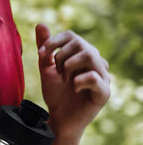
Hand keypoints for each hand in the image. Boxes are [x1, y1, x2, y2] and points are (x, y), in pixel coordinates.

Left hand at [36, 24, 110, 138]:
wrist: (59, 120)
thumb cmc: (56, 96)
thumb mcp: (47, 71)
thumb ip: (45, 50)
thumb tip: (40, 24)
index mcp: (84, 56)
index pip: (72, 37)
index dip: (54, 42)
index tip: (41, 54)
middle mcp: (96, 63)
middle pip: (81, 44)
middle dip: (62, 57)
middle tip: (57, 73)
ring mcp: (103, 77)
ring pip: (90, 56)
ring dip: (71, 67)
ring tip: (65, 80)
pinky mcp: (104, 93)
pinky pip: (94, 77)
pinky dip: (79, 81)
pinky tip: (73, 88)